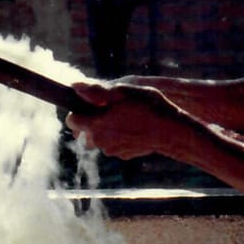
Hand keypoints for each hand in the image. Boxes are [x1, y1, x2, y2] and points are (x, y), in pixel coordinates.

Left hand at [65, 81, 191, 159]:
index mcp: (95, 125)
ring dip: (105, 131)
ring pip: (99, 140)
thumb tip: (74, 87)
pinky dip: (118, 138)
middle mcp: (100, 141)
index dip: (79, 111)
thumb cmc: (148, 107)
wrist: (171, 131)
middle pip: (83, 133)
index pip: (72, 120)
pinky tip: (133, 128)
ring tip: (123, 118)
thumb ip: (97, 91)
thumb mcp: (123, 92)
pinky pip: (114, 146)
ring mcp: (112, 150)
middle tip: (109, 110)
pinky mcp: (124, 156)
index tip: (92, 105)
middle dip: (91, 123)